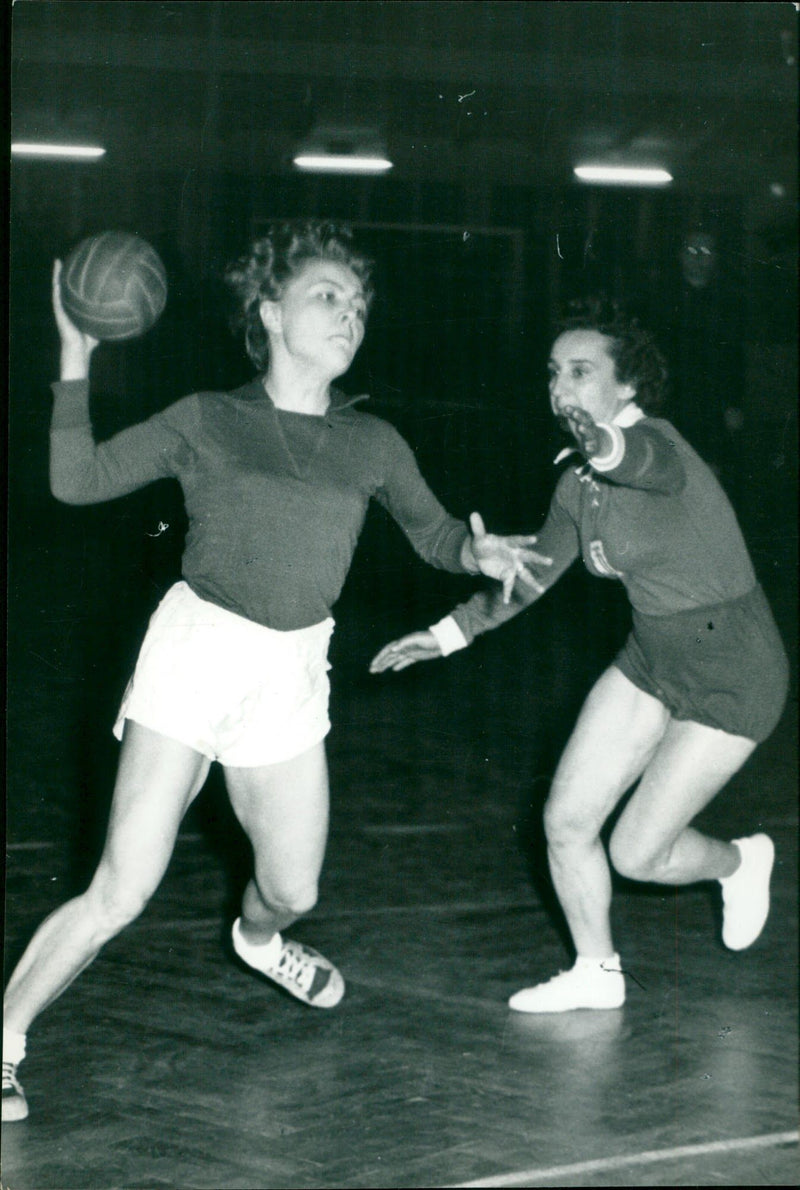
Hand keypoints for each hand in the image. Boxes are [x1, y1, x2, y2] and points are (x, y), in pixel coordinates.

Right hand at [53, 260, 97, 377]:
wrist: (78, 351)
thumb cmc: (89, 341)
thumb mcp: (100, 326)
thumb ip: (107, 318)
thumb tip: (122, 313)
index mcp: (74, 307)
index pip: (73, 289)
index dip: (73, 277)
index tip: (77, 264)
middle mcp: (66, 306)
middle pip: (64, 285)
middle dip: (63, 272)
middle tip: (64, 258)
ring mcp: (61, 309)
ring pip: (57, 289)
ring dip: (56, 276)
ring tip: (57, 262)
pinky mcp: (59, 314)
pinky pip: (57, 300)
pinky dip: (56, 291)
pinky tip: (57, 281)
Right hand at [369, 631, 441, 672]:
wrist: (442, 641)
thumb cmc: (429, 639)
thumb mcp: (416, 639)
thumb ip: (404, 643)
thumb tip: (392, 650)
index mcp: (402, 643)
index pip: (388, 651)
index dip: (380, 658)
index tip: (373, 665)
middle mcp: (404, 647)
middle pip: (389, 656)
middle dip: (380, 663)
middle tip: (372, 671)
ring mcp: (409, 651)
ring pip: (395, 659)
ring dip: (386, 665)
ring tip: (378, 671)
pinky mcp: (416, 656)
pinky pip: (405, 661)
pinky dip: (399, 665)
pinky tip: (394, 669)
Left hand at [468, 512, 551, 603]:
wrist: (479, 556)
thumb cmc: (483, 543)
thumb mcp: (479, 537)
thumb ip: (478, 528)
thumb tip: (473, 514)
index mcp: (509, 543)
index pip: (519, 540)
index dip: (526, 540)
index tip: (534, 539)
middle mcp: (515, 555)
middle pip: (529, 557)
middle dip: (539, 559)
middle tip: (550, 561)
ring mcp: (513, 566)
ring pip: (525, 575)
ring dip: (532, 582)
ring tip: (541, 590)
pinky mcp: (506, 575)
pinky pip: (508, 584)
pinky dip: (507, 592)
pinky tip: (505, 601)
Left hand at [560, 405, 610, 457]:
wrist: (597, 443)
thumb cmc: (582, 431)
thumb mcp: (576, 423)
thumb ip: (568, 417)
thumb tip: (560, 410)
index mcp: (585, 420)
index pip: (580, 413)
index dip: (574, 410)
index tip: (567, 408)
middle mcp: (589, 427)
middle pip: (585, 421)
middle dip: (580, 417)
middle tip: (574, 413)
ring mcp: (592, 437)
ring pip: (589, 433)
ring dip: (585, 430)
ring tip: (580, 428)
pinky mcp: (593, 447)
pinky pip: (592, 447)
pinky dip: (590, 447)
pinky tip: (587, 447)